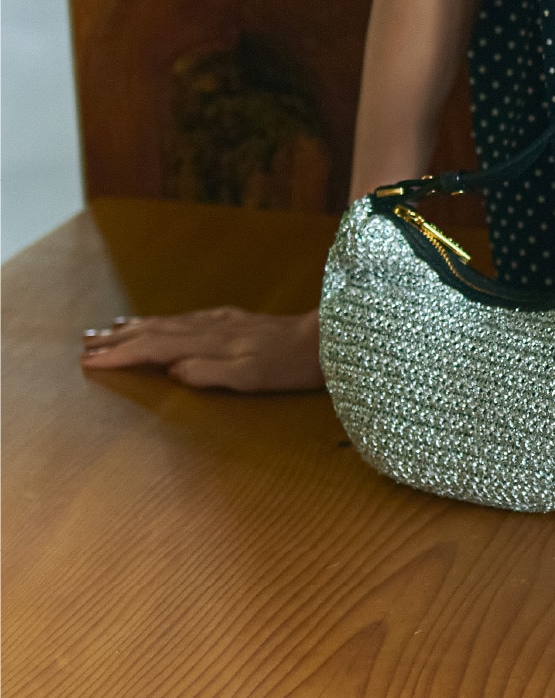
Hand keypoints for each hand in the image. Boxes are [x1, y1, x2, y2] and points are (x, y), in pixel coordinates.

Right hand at [79, 308, 324, 391]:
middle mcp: (211, 328)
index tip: (90, 361)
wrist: (326, 339)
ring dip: (135, 327)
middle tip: (85, 343)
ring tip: (108, 329)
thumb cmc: (290, 365)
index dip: (120, 354)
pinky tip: (160, 322)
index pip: (153, 347)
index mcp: (209, 343)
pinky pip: (185, 319)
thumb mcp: (251, 377)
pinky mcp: (235, 321)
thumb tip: (172, 371)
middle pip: (154, 330)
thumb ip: (209, 373)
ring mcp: (222, 322)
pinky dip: (163, 321)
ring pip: (167, 322)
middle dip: (118, 338)